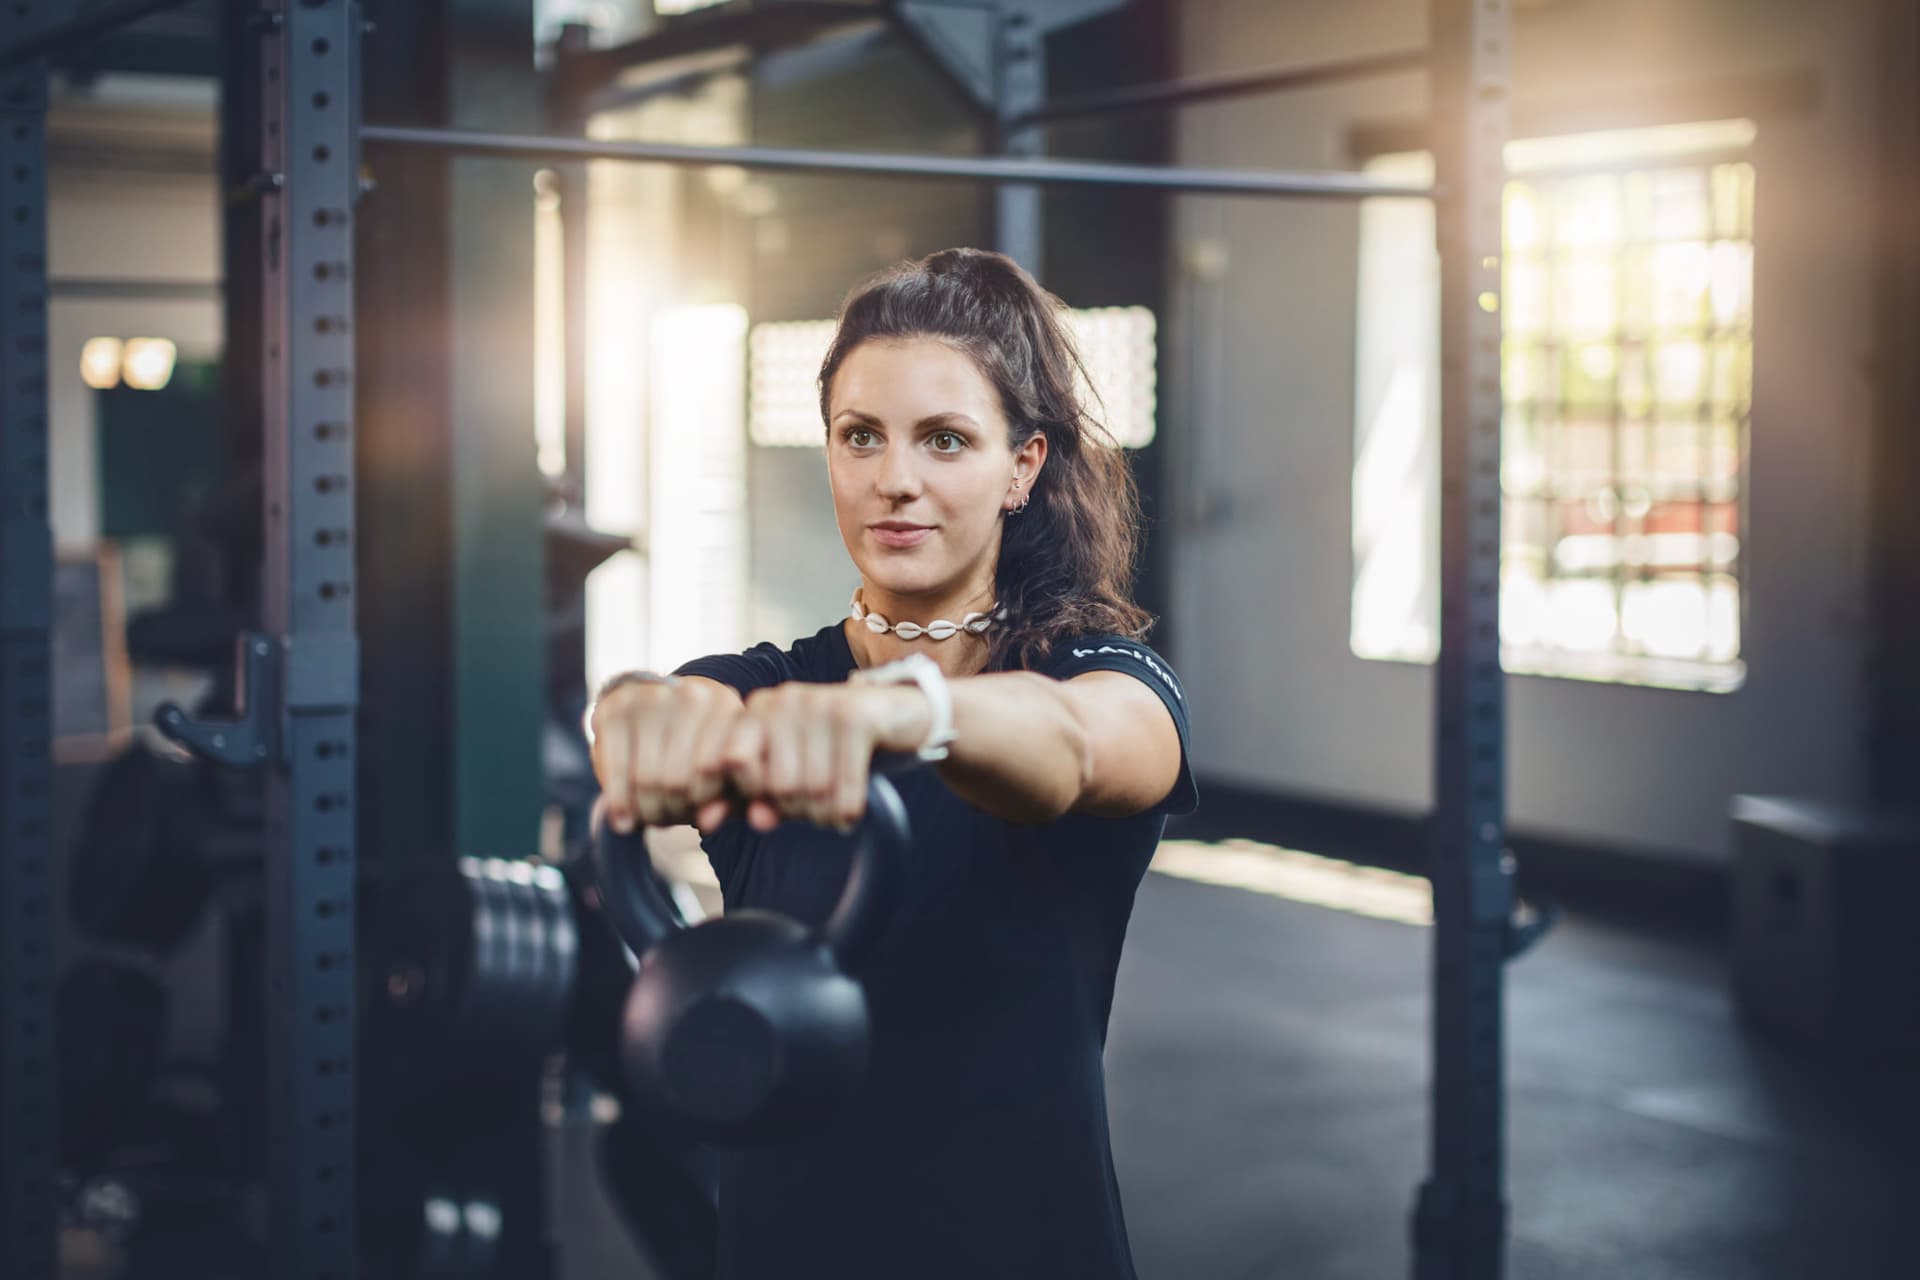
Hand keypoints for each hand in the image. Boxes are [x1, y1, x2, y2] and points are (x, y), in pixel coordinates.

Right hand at [589, 677, 746, 834]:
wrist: (650, 703)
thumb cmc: (696, 745)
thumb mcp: (721, 763)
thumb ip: (727, 796)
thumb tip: (705, 823)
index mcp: (725, 706)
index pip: (716, 771)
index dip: (707, 804)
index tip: (700, 816)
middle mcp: (691, 696)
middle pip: (680, 778)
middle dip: (673, 810)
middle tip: (668, 820)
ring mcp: (650, 698)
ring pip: (648, 779)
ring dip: (647, 811)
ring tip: (651, 818)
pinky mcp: (614, 710)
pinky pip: (617, 771)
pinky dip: (620, 803)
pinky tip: (623, 821)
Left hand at [722, 682, 930, 833]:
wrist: (900, 718)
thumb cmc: (833, 751)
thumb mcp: (787, 775)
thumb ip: (747, 797)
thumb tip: (706, 822)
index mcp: (756, 710)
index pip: (732, 767)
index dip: (748, 800)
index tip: (770, 813)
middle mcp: (782, 699)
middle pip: (774, 784)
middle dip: (796, 810)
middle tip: (814, 811)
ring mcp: (818, 702)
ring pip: (808, 788)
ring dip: (824, 814)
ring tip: (834, 810)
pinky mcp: (854, 715)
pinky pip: (841, 786)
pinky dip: (847, 809)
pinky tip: (852, 813)